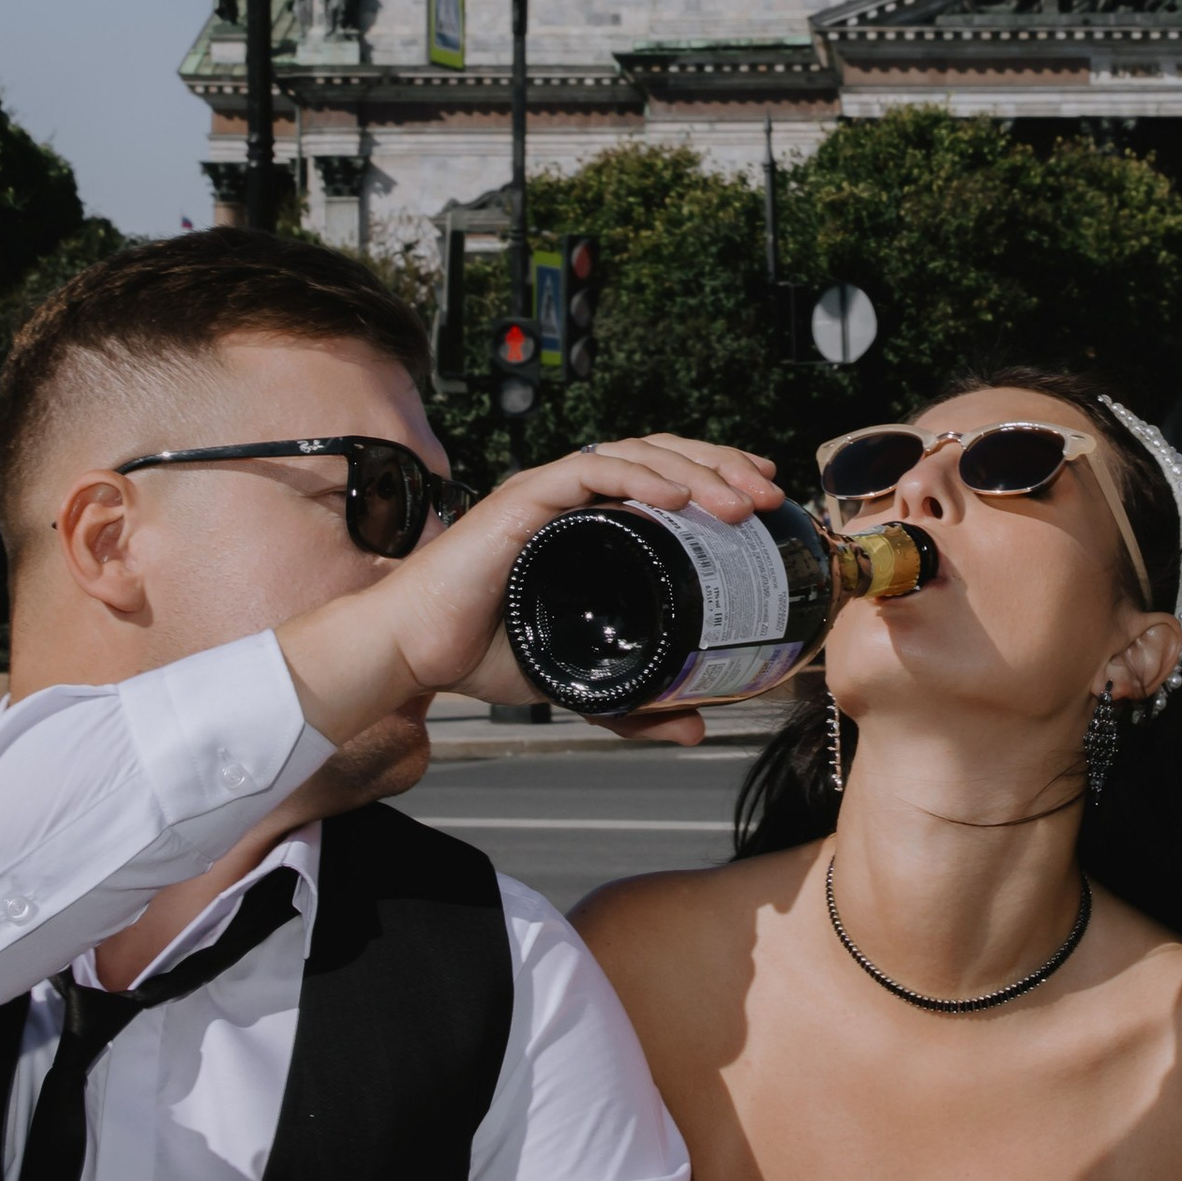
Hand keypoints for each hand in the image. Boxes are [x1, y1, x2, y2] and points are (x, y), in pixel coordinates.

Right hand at [277, 434, 777, 751]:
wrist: (412, 655)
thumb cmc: (479, 653)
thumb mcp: (579, 682)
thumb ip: (635, 704)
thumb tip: (695, 727)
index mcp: (587, 521)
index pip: (663, 478)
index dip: (717, 477)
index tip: (762, 497)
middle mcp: (571, 496)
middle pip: (661, 455)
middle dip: (722, 466)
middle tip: (769, 495)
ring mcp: (547, 493)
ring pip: (634, 453)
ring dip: (695, 469)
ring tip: (740, 498)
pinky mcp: (522, 500)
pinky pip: (588, 472)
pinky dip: (637, 477)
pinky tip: (676, 497)